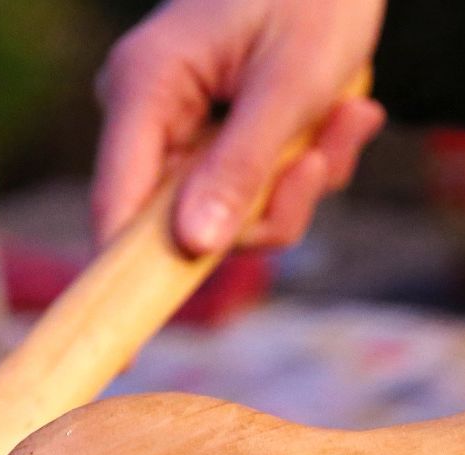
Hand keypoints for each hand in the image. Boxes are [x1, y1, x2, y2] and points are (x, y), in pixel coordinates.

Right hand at [92, 0, 387, 255]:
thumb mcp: (290, 83)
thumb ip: (242, 166)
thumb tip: (195, 246)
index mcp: (144, 87)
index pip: (117, 205)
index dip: (119, 281)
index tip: (120, 362)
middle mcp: (147, 114)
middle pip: (185, 222)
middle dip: (270, 205)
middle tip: (328, 156)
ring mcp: (178, 129)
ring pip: (229, 215)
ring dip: (300, 183)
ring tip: (347, 118)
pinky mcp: (211, 139)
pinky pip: (250, 191)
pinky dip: (302, 169)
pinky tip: (340, 116)